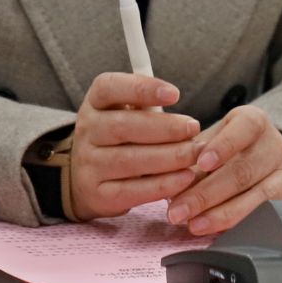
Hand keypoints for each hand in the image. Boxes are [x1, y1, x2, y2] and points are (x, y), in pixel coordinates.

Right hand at [67, 72, 201, 220]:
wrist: (87, 180)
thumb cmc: (119, 137)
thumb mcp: (125, 113)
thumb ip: (147, 105)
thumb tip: (179, 107)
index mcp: (94, 103)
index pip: (109, 87)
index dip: (142, 89)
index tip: (175, 94)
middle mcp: (86, 131)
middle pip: (123, 126)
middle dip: (165, 128)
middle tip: (194, 128)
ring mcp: (89, 164)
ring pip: (129, 160)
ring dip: (169, 157)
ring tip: (195, 154)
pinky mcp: (98, 195)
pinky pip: (132, 191)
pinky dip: (162, 185)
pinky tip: (185, 177)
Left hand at [164, 104, 281, 234]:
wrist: (255, 158)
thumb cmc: (223, 148)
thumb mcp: (209, 141)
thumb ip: (192, 155)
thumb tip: (168, 176)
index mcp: (254, 121)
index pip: (244, 128)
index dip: (223, 146)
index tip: (202, 163)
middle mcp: (274, 144)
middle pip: (243, 170)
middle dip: (206, 193)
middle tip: (178, 210)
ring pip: (255, 197)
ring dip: (219, 214)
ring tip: (192, 224)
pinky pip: (263, 215)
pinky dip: (235, 223)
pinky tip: (214, 229)